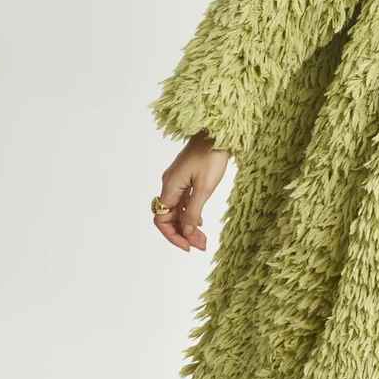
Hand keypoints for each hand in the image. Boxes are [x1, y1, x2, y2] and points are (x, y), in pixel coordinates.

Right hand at [153, 132, 230, 251]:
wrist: (217, 132)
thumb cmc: (211, 156)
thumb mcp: (204, 187)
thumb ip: (194, 211)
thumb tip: (187, 232)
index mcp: (170, 187)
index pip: (162, 219)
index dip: (172, 235)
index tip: (188, 246)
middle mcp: (169, 185)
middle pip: (169, 217)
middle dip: (183, 233)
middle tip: (202, 245)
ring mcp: (177, 181)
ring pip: (178, 210)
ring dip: (189, 225)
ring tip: (204, 239)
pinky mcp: (186, 177)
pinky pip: (183, 201)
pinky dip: (191, 213)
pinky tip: (202, 222)